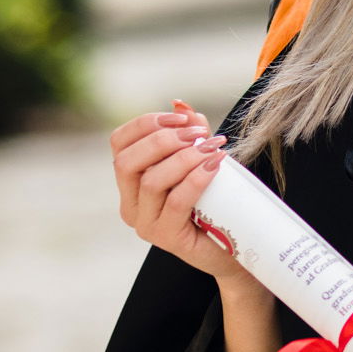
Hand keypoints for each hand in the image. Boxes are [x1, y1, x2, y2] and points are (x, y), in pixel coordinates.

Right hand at [110, 99, 242, 281]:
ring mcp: (145, 224)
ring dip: (184, 158)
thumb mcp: (200, 160)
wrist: (233, 248)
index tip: (180, 117)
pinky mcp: (166, 238)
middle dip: (163, 141)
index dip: (145, 124)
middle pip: (127, 162)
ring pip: (151, 181)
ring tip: (212, 149)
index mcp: (130, 181)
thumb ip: (190, 133)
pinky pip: (176, 201)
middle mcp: (130, 204)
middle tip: (198, 134)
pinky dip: (196, 178)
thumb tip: (181, 103)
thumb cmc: (215, 201)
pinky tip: (215, 165)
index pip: (119, 143)